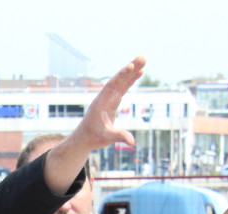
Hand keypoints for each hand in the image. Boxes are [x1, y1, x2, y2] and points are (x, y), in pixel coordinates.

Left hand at [42, 56, 144, 192]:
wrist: (84, 139)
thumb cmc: (93, 139)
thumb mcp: (106, 139)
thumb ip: (118, 137)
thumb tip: (132, 142)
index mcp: (101, 103)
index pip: (112, 86)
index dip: (121, 76)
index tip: (131, 66)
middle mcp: (105, 98)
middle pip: (118, 80)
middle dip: (130, 69)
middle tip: (143, 57)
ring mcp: (108, 98)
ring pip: (121, 82)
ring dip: (132, 71)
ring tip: (143, 60)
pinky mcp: (112, 101)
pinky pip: (123, 87)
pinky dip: (131, 80)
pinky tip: (139, 72)